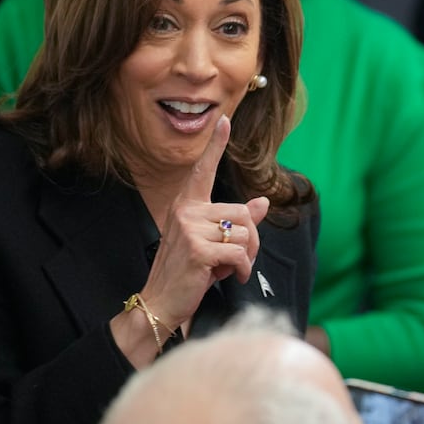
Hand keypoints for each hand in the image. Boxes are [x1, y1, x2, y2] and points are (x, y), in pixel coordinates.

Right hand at [141, 116, 269, 330]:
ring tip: (227, 269)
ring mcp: (190, 229)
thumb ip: (236, 222)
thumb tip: (263, 203)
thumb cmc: (186, 272)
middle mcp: (186, 211)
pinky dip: (242, 271)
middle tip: (235, 261)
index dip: (216, 146)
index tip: (225, 120)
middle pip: (244, 213)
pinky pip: (240, 254)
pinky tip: (229, 278)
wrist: (160, 303)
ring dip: (246, 258)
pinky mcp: (199, 250)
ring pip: (246, 234)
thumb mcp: (210, 242)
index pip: (203, 171)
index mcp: (186, 205)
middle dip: (251, 241)